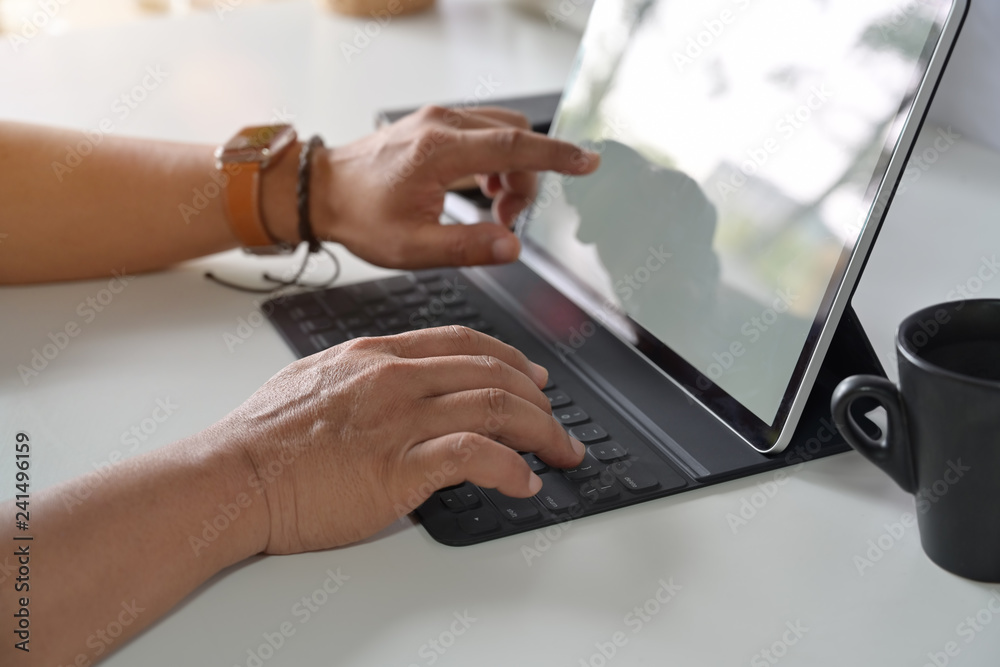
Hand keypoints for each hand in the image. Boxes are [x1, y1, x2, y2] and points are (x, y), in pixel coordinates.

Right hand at [218, 326, 585, 553]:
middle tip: (557, 422)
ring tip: (559, 453)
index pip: (462, 342)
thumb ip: (361, 377)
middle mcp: (396, 377)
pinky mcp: (399, 466)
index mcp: (376, 355)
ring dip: (541, 432)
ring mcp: (400, 418)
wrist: (231, 476)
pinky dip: (511, 468)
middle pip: (492, 371)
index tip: (532, 377)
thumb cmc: (261, 439)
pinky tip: (524, 482)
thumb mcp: (315, 381)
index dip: (509, 357)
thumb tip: (391, 387)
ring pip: (496, 406)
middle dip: (539, 398)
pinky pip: (476, 457)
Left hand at [311, 105, 599, 267]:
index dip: (556, 157)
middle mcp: (440, 125)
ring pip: (502, 131)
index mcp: (438, 152)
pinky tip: (482, 187)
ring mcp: (437, 119)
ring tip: (494, 205)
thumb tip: (512, 248)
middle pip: (514, 138)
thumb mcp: (413, 248)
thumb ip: (467, 248)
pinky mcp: (434, 123)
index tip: (587, 162)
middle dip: (527, 176)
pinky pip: (484, 131)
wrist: (322, 192)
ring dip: (511, 168)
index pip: (513, 146)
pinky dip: (496, 158)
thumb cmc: (361, 217)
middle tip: (508, 216)